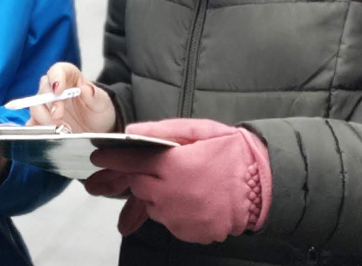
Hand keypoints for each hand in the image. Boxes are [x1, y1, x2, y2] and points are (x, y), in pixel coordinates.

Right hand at [26, 62, 115, 133]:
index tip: (58, 90)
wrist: (98, 128)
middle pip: (44, 89)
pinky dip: (37, 129)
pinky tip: (48, 134)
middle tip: (59, 116)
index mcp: (70, 76)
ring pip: (36, 107)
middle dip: (50, 103)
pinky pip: (32, 123)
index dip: (56, 78)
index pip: (58, 70)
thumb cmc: (99, 110)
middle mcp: (55, 89)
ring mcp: (47, 105)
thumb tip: (86, 89)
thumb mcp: (102, 103)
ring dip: (46, 119)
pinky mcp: (42, 121)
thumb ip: (95, 96)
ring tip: (62, 129)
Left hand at [84, 119, 269, 244]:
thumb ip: (163, 130)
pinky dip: (173, 210)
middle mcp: (170, 194)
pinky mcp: (188, 232)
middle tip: (157, 168)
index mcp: (171, 165)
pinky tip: (192, 198)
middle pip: (138, 186)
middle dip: (140, 176)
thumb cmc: (233, 153)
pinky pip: (169, 220)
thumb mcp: (200, 131)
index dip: (111, 159)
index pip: (130, 162)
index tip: (97, 156)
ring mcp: (178, 217)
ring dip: (158, 194)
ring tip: (184, 182)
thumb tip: (131, 131)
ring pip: (153, 205)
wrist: (263, 186)